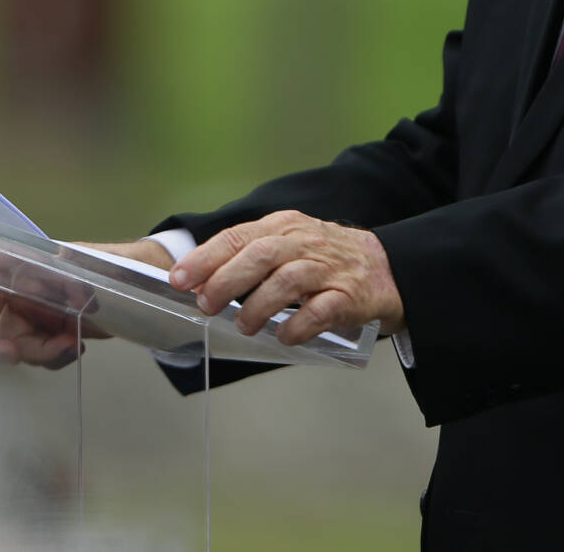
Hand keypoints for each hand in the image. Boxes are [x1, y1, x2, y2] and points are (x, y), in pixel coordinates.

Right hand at [0, 239, 170, 367]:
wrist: (139, 277)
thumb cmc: (109, 261)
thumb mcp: (85, 263)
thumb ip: (58, 272)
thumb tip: (39, 279)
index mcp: (11, 270)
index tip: (11, 353)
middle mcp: (13, 294)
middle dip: (27, 348)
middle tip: (63, 350)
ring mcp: (29, 315)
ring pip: (19, 348)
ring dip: (47, 354)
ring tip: (77, 344)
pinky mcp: (47, 332)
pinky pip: (40, 354)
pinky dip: (57, 356)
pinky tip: (77, 346)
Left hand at [168, 211, 403, 347]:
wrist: (383, 267)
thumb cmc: (323, 260)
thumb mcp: (285, 245)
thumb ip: (247, 259)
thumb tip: (197, 283)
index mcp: (283, 226)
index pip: (239, 237)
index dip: (206, 258)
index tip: (180, 279)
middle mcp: (304, 243)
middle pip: (260, 255)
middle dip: (226, 280)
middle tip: (206, 304)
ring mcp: (327, 269)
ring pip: (287, 281)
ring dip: (258, 306)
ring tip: (244, 325)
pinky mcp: (348, 297)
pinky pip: (320, 311)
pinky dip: (297, 326)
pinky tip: (283, 337)